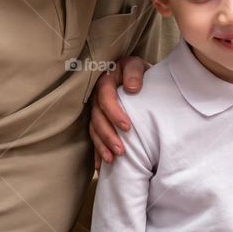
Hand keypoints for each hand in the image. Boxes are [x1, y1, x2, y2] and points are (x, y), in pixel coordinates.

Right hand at [88, 55, 147, 169]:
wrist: (136, 76)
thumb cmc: (138, 72)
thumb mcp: (138, 65)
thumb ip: (134, 72)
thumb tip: (132, 88)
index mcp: (105, 80)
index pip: (105, 96)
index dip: (113, 112)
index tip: (127, 127)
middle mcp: (97, 97)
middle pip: (97, 117)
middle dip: (108, 135)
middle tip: (121, 150)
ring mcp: (96, 110)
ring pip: (94, 129)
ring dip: (102, 146)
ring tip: (112, 160)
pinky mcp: (99, 121)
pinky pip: (94, 137)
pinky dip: (97, 151)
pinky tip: (101, 166)